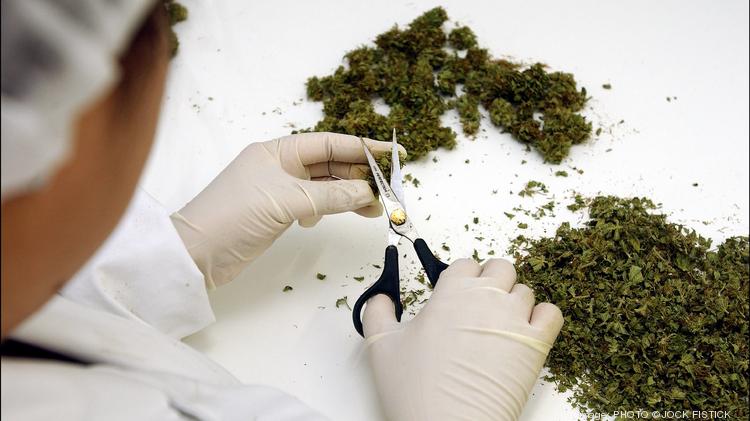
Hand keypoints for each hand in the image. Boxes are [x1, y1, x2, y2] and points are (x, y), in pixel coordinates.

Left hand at [171, 132, 403, 288]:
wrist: (196, 254)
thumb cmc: (234, 216)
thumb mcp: (287, 202)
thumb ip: (331, 196)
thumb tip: (368, 192)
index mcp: (278, 151)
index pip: (329, 144)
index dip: (363, 148)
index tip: (393, 154)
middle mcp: (280, 166)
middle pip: (330, 165)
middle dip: (359, 176)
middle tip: (387, 192)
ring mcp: (279, 190)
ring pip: (324, 187)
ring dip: (348, 196)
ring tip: (373, 209)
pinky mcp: (278, 213)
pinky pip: (314, 204)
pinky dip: (328, 209)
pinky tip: (328, 218)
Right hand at [362, 258, 563, 420]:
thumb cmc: (416, 390)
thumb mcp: (381, 345)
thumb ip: (377, 312)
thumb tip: (381, 298)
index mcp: (451, 291)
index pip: (465, 264)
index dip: (460, 279)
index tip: (454, 295)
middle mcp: (487, 297)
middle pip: (500, 267)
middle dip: (490, 281)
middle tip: (478, 306)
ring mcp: (514, 319)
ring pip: (525, 290)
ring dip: (513, 302)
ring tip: (497, 327)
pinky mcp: (536, 344)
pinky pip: (552, 314)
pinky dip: (541, 318)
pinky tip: (524, 333)